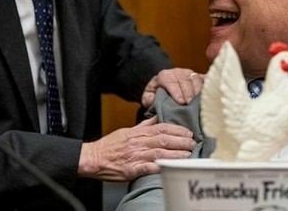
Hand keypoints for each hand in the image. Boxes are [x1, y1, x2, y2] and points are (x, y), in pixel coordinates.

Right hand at [78, 116, 194, 180]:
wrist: (93, 158)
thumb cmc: (110, 145)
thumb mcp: (128, 131)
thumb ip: (144, 125)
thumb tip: (157, 117)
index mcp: (139, 133)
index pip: (162, 128)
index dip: (177, 129)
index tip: (189, 132)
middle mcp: (139, 143)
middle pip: (164, 139)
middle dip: (181, 141)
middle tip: (193, 143)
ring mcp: (135, 156)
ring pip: (159, 153)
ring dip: (175, 154)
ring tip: (188, 155)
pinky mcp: (131, 169)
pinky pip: (147, 168)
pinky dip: (159, 167)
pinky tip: (169, 167)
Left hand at [141, 68, 204, 107]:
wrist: (165, 85)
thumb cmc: (158, 93)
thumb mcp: (149, 96)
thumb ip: (149, 98)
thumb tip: (154, 100)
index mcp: (165, 76)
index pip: (170, 81)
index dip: (176, 91)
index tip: (181, 102)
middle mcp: (178, 72)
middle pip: (185, 79)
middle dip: (188, 92)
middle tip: (189, 103)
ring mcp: (190, 74)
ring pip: (196, 78)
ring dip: (198, 90)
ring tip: (199, 102)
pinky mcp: (200, 77)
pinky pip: (206, 79)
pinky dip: (208, 86)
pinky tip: (209, 96)